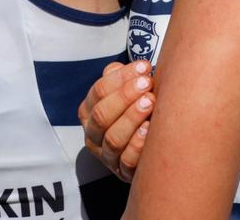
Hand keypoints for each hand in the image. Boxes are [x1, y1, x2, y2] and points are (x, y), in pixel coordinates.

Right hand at [78, 60, 155, 181]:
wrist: (147, 147)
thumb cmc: (136, 111)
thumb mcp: (125, 92)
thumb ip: (119, 77)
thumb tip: (118, 67)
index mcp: (89, 112)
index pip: (99, 92)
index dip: (121, 78)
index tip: (144, 67)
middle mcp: (93, 135)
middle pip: (101, 115)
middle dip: (125, 96)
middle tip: (146, 83)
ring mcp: (106, 156)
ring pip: (113, 138)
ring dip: (132, 118)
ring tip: (150, 102)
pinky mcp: (122, 172)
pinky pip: (127, 161)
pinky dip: (137, 145)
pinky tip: (149, 130)